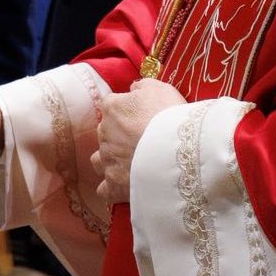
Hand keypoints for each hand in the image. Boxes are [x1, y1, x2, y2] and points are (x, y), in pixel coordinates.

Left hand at [90, 79, 185, 206]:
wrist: (176, 150)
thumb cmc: (168, 115)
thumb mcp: (159, 88)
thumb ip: (141, 86)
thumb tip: (133, 88)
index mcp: (112, 108)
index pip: (112, 105)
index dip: (127, 111)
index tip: (142, 116)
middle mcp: (104, 134)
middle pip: (106, 133)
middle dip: (119, 136)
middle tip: (141, 140)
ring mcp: (107, 160)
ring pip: (99, 160)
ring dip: (109, 160)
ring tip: (128, 163)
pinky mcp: (114, 184)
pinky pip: (104, 190)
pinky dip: (110, 189)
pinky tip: (121, 187)